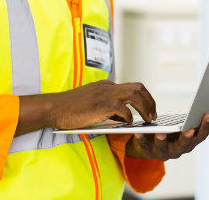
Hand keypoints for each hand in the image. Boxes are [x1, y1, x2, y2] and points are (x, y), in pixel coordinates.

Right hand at [14, 80, 156, 135]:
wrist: (54, 107)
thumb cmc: (70, 109)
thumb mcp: (91, 102)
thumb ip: (106, 105)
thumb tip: (122, 117)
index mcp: (106, 85)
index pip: (131, 86)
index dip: (143, 97)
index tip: (148, 109)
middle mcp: (108, 87)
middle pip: (138, 87)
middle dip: (150, 100)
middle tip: (153, 114)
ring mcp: (104, 94)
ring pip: (134, 94)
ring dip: (144, 107)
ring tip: (148, 119)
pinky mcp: (100, 105)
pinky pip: (122, 108)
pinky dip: (128, 116)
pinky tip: (128, 123)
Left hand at [124, 114, 208, 160]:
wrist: (149, 146)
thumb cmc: (170, 135)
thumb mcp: (186, 131)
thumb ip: (201, 127)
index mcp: (188, 144)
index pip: (200, 137)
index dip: (205, 127)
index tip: (208, 115)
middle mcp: (177, 151)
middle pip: (184, 145)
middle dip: (187, 137)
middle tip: (189, 129)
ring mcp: (162, 153)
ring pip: (163, 149)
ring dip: (162, 141)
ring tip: (161, 133)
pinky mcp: (147, 151)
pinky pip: (144, 145)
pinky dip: (142, 139)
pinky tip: (139, 131)